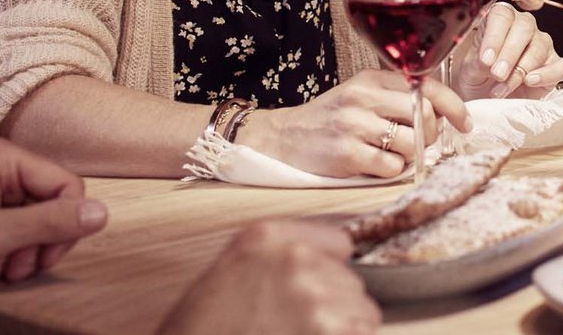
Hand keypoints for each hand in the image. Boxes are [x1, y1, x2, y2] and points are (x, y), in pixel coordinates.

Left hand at [0, 139, 105, 298]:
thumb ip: (48, 223)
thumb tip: (100, 213)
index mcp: (3, 158)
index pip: (67, 186)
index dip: (65, 224)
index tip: (45, 257)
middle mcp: (2, 166)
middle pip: (55, 203)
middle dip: (41, 242)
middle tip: (18, 267)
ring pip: (40, 220)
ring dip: (26, 252)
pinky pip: (21, 228)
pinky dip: (12, 253)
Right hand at [159, 221, 379, 334]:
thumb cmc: (200, 330)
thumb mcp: (232, 272)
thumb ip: (280, 258)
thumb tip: (330, 264)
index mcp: (267, 238)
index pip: (338, 244)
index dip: (328, 272)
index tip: (315, 291)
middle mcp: (295, 260)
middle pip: (350, 282)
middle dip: (332, 306)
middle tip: (294, 327)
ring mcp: (315, 298)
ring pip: (362, 312)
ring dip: (342, 330)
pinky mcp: (329, 331)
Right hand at [238, 70, 469, 177]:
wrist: (283, 138)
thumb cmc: (331, 119)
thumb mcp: (361, 96)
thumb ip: (396, 98)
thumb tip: (442, 115)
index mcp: (371, 80)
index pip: (427, 87)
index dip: (453, 107)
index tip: (464, 123)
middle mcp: (364, 98)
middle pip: (425, 119)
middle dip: (429, 137)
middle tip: (416, 143)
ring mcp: (354, 126)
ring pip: (412, 144)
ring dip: (409, 156)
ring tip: (389, 154)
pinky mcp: (347, 155)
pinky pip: (392, 168)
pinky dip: (391, 172)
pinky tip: (373, 165)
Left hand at [449, 3, 562, 97]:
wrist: (488, 99)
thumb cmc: (479, 78)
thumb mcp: (471, 69)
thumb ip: (479, 62)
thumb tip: (490, 61)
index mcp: (501, 19)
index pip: (502, 15)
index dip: (494, 36)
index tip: (485, 60)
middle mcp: (525, 27)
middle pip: (524, 27)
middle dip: (509, 53)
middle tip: (496, 74)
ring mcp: (543, 45)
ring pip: (540, 47)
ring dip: (520, 70)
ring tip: (502, 89)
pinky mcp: (556, 66)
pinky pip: (561, 66)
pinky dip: (547, 74)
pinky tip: (530, 82)